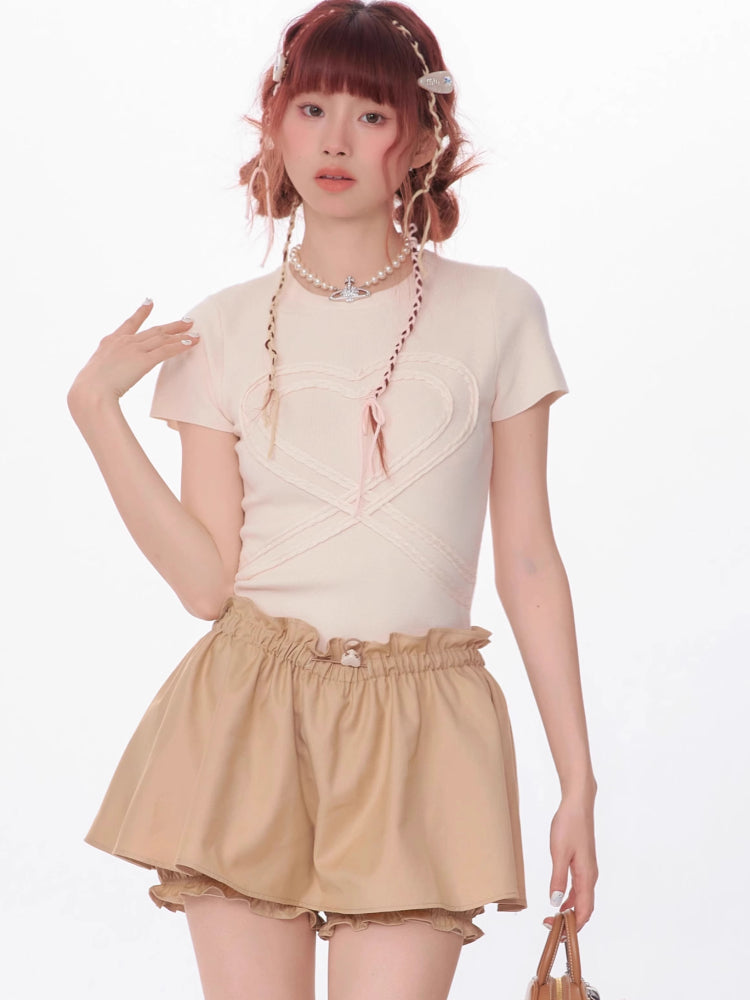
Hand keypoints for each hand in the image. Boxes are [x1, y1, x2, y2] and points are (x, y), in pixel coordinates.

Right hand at [68, 299, 198, 406]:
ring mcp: (134, 350)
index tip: (150, 302)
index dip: (141, 313)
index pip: (129, 324)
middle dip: (172, 325)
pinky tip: (192, 343)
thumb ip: (106, 370)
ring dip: (181, 335)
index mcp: (110, 342)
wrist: (90, 392)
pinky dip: (181, 346)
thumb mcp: (96, 373)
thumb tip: (107, 380)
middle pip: (154, 331)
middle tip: (187, 321)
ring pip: (162, 338)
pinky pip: (166, 351)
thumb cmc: (89, 390)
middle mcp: (124, 342)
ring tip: (194, 332)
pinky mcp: (143, 361)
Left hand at [542, 791, 597, 934]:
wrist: (578, 804)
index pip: (584, 911)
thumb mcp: (559, 852)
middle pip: (585, 908)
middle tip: (551, 927)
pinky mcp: (584, 863)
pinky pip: (579, 887)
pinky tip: (560, 898)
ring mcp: (588, 869)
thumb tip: (555, 902)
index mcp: (586, 876)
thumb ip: (558, 878)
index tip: (558, 932)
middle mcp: (591, 876)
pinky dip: (570, 897)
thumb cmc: (569, 825)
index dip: (573, 925)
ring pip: (582, 898)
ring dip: (570, 910)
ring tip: (553, 917)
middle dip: (571, 922)